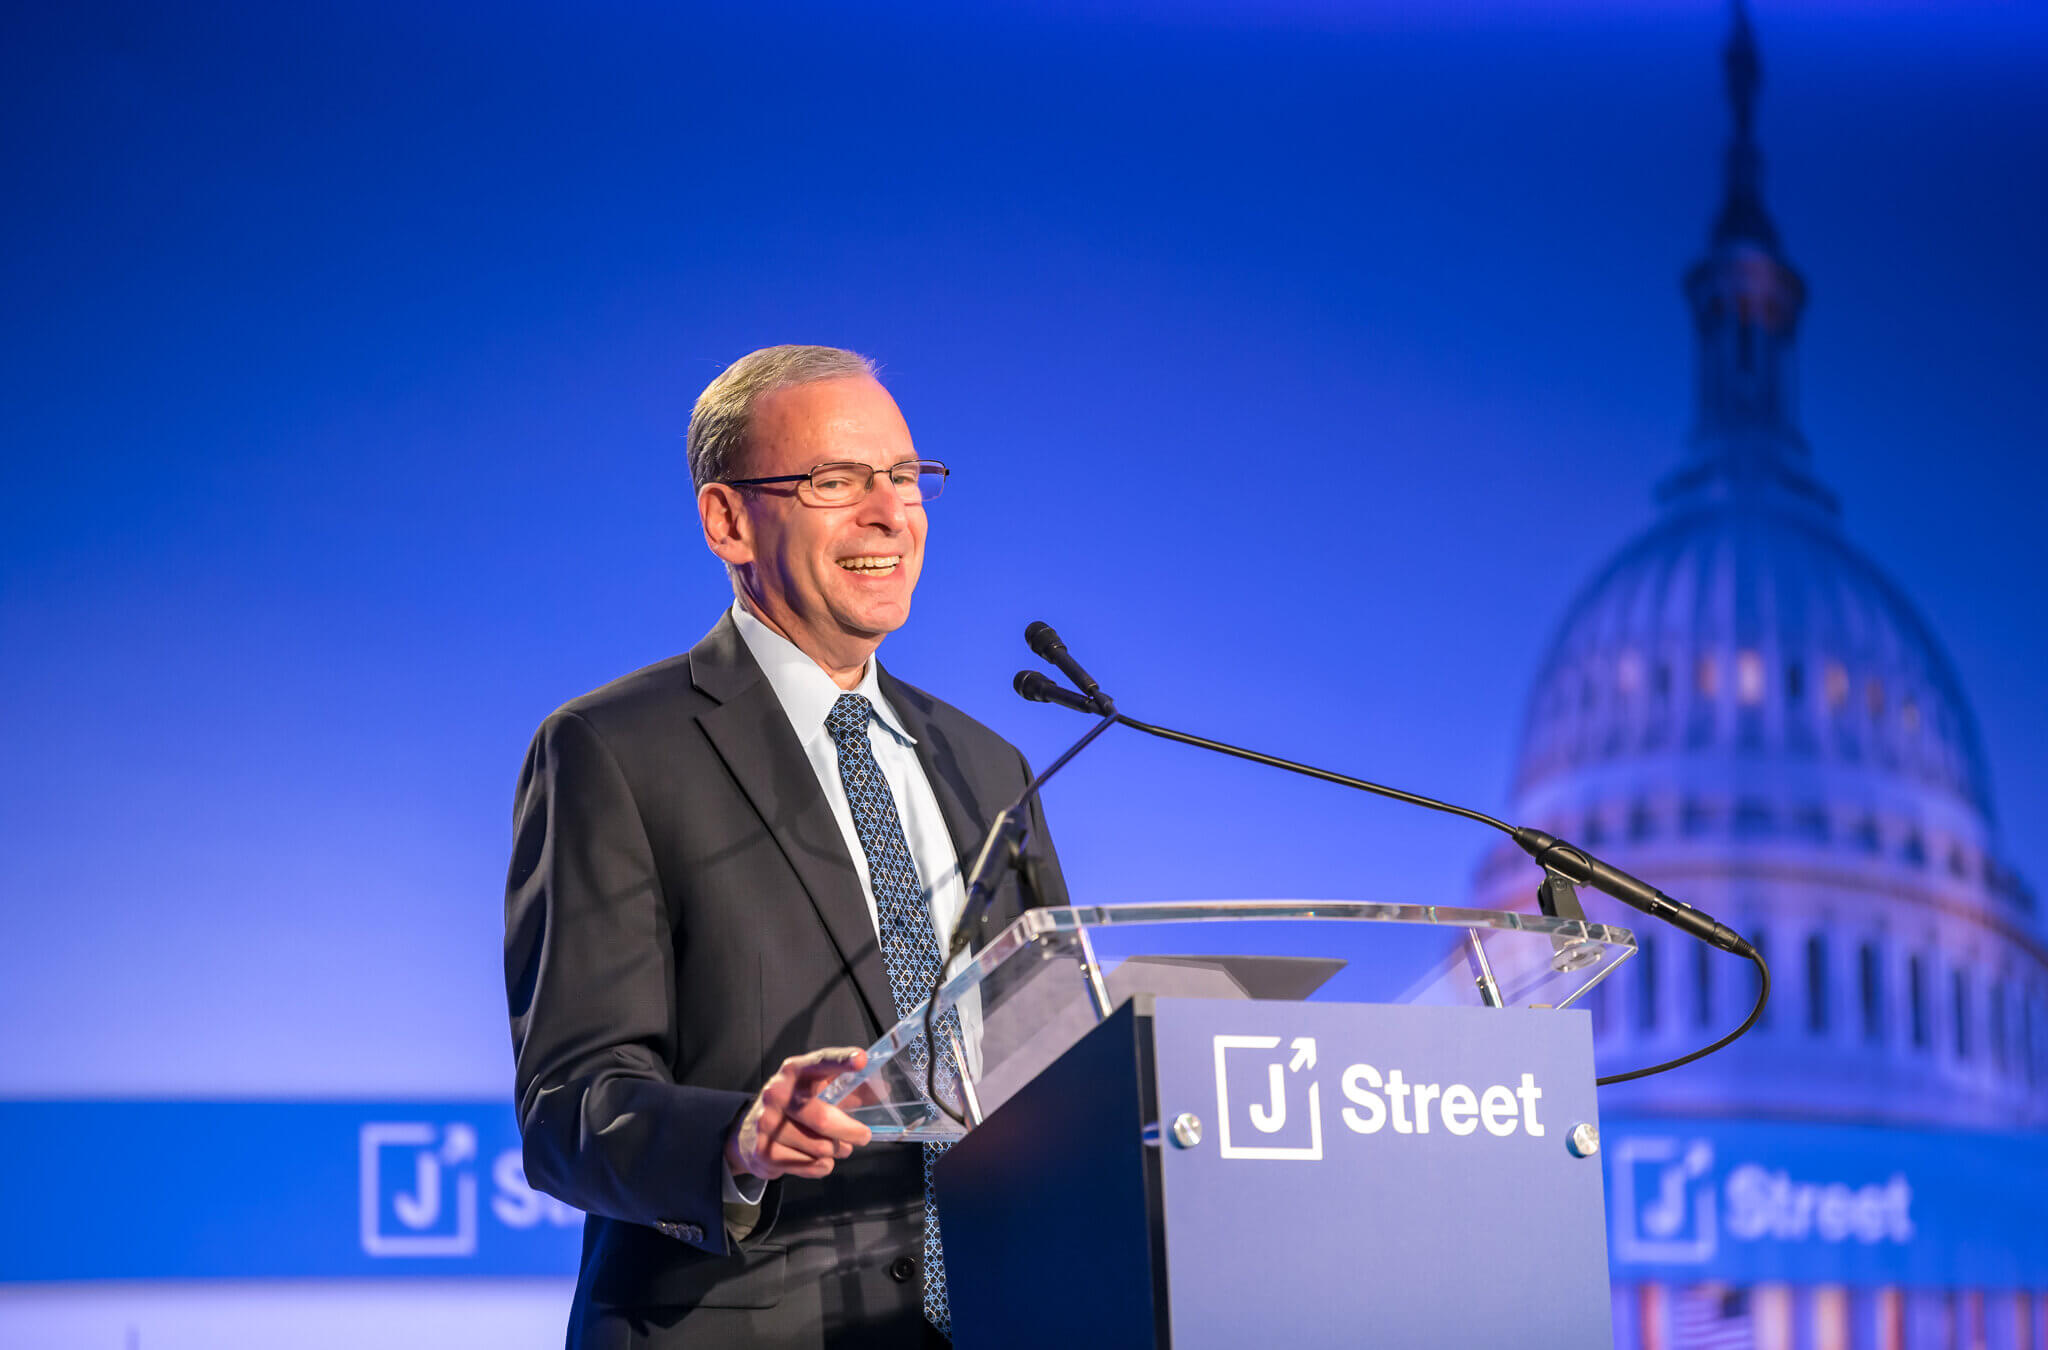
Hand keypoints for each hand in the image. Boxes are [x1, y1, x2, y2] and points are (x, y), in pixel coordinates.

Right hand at [725, 1047, 873, 1180]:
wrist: (749, 1134)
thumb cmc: (796, 1108)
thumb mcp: (819, 1091)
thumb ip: (852, 1089)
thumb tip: (884, 1090)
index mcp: (795, 1071)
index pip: (820, 1063)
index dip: (841, 1061)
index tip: (860, 1059)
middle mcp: (777, 1093)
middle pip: (824, 1118)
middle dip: (850, 1131)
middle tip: (863, 1136)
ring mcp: (767, 1123)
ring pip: (820, 1147)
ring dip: (835, 1150)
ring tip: (833, 1146)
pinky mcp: (764, 1151)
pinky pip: (810, 1165)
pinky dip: (821, 1166)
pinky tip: (814, 1157)